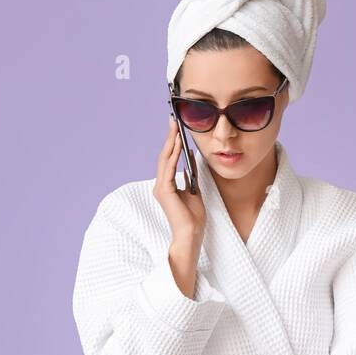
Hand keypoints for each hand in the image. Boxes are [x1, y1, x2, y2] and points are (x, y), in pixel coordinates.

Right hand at [153, 117, 206, 248]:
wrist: (191, 234)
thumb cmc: (193, 218)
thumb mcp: (194, 190)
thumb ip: (190, 174)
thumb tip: (191, 157)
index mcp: (167, 186)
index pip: (169, 160)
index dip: (172, 143)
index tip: (176, 128)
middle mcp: (161, 185)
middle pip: (165, 156)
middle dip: (169, 137)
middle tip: (173, 120)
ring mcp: (161, 188)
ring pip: (165, 160)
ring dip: (171, 142)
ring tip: (175, 127)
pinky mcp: (164, 191)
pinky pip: (169, 169)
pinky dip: (174, 155)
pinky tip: (178, 144)